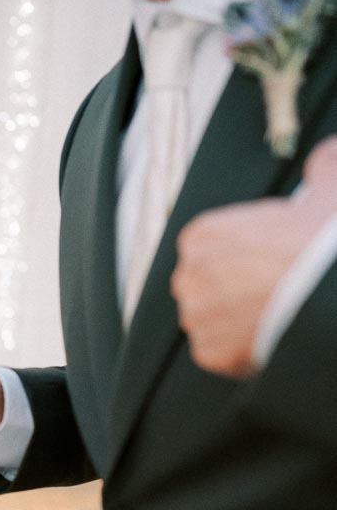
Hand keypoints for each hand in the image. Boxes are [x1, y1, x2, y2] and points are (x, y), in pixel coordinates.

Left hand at [172, 137, 336, 379]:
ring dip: (239, 322)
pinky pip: (223, 354)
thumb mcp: (329, 191)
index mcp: (202, 235)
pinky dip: (244, 353)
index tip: (275, 261)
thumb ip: (323, 166)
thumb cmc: (323, 242)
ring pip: (214, 322)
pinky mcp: (209, 352)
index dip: (247, 258)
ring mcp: (195, 316)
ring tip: (279, 316)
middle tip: (279, 292)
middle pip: (209, 286)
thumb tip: (327, 154)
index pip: (214, 249)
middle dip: (237, 291)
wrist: (327, 293)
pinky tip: (273, 339)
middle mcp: (187, 275)